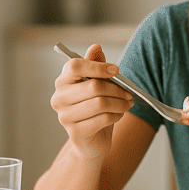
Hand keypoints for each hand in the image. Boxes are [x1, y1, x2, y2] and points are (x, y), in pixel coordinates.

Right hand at [50, 44, 133, 158]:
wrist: (91, 141)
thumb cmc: (95, 109)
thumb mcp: (97, 85)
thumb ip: (95, 66)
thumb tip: (96, 47)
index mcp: (63, 82)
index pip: (74, 66)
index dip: (98, 66)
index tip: (116, 70)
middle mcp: (59, 98)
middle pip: (93, 86)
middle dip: (116, 89)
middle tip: (129, 93)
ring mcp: (65, 116)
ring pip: (100, 103)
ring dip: (120, 103)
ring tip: (127, 104)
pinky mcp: (75, 132)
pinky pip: (103, 119)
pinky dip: (116, 115)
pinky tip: (119, 115)